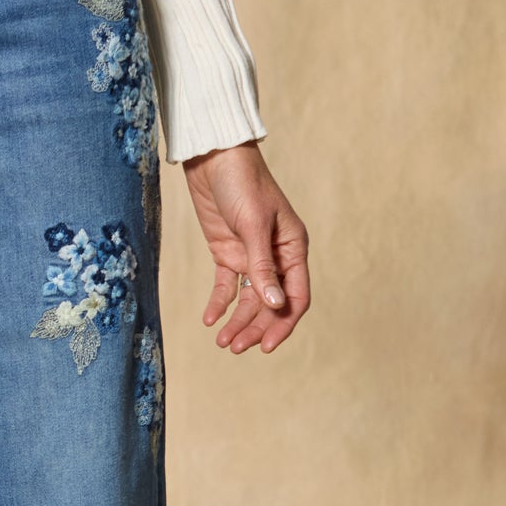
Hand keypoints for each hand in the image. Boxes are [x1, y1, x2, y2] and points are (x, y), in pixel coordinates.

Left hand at [182, 141, 310, 352]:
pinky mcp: (227, 252)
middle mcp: (275, 256)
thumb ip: (263, 267)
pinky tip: (209, 319)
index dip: (283, 323)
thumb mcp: (254, 226)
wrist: (213, 158)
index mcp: (293, 248)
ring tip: (222, 342)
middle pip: (270, 304)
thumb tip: (274, 305)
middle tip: (235, 347)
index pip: (296, 296)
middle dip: (255, 327)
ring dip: (237, 321)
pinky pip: (226, 286)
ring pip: (248, 299)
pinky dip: (219, 303)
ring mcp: (250, 256)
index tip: (266, 346)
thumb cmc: (242, 183)